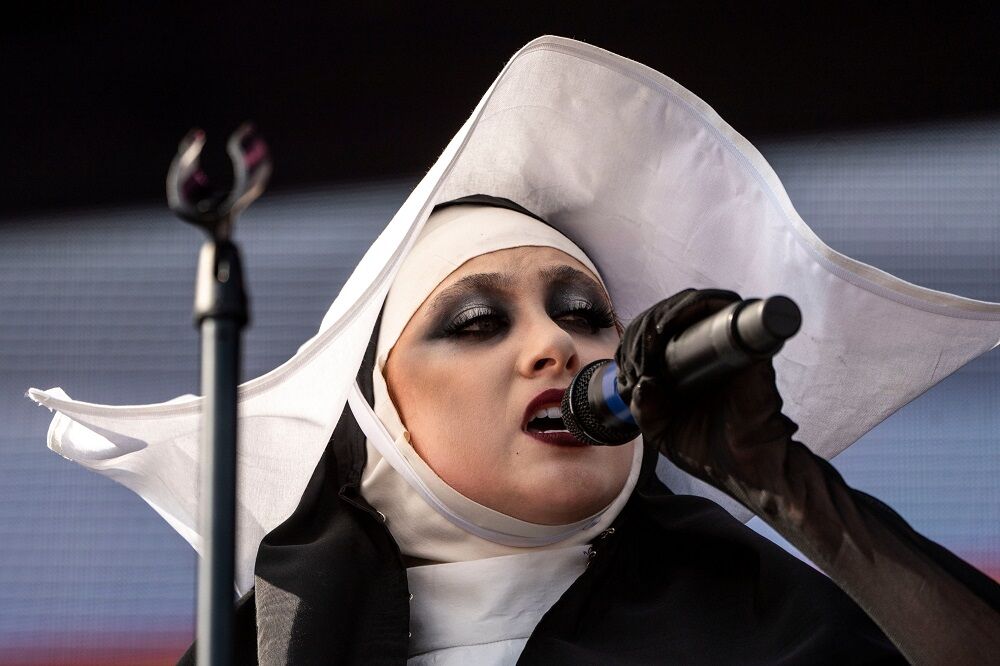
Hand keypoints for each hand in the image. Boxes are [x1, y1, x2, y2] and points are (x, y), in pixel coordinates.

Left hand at [615, 289, 798, 506]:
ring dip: (661, 315)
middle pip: (670, 313)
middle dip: (642, 328)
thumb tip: (639, 381)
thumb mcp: (661, 431)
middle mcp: (708, 348)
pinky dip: (688, 308)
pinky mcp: (744, 343)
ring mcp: (728, 342)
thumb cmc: (708, 451)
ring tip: (646, 344)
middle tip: (633, 358)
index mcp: (687, 365)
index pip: (657, 332)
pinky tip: (664, 329)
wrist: (746, 468)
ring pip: (692, 304)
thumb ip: (644, 408)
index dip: (635, 340)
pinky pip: (720, 308)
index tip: (626, 368)